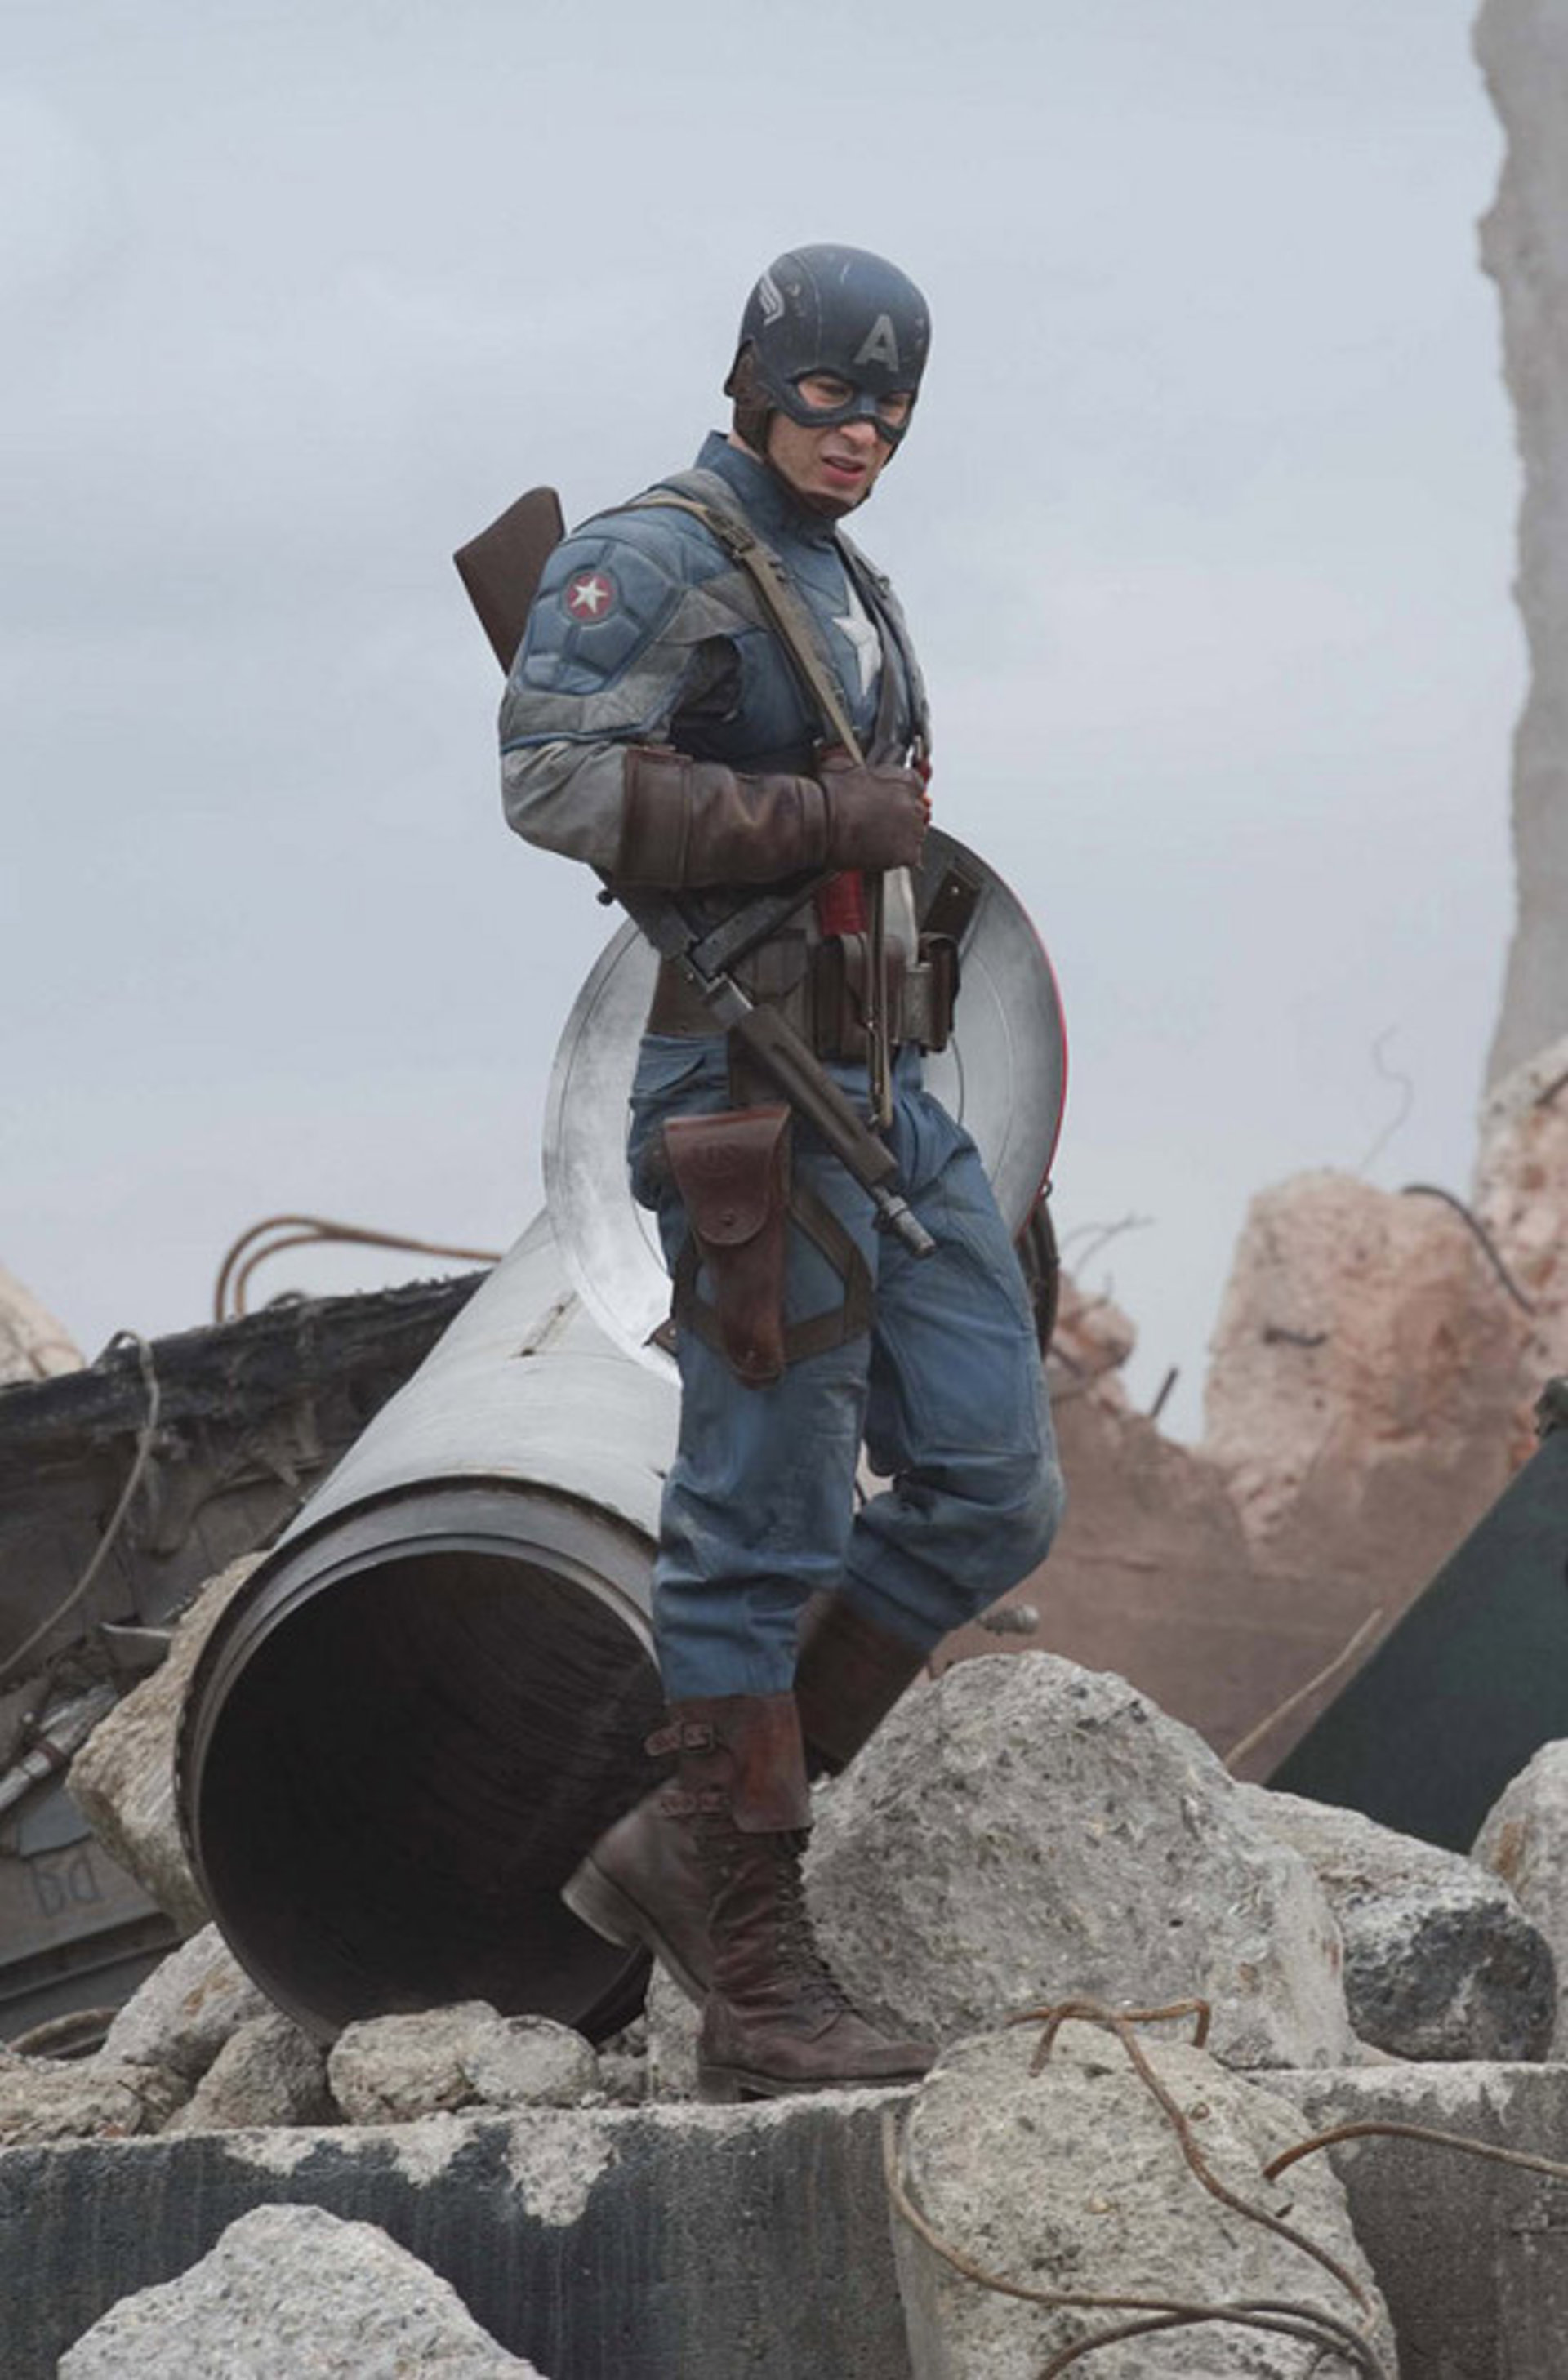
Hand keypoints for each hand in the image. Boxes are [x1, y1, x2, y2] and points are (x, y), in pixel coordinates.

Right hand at [818, 753, 927, 872]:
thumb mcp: (843, 765)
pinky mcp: (905, 853)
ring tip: (878, 839)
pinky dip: (897, 857)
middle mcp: (910, 803)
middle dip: (902, 818)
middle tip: (880, 823)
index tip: (891, 803)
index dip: (902, 796)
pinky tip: (880, 853)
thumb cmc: (828, 796)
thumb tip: (849, 762)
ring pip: (915, 835)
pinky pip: (911, 857)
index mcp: (901, 779)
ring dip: (901, 837)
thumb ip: (857, 764)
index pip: (916, 787)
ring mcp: (910, 829)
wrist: (819, 822)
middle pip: (917, 812)